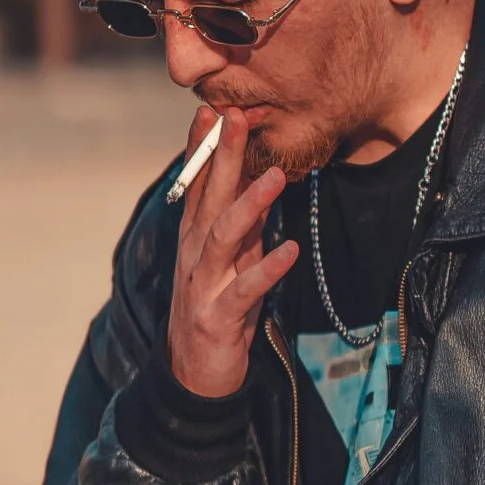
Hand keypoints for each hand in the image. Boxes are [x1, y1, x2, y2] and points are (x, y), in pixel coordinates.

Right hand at [166, 107, 297, 396]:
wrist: (195, 375)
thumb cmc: (218, 308)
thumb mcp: (231, 260)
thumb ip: (241, 224)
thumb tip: (258, 180)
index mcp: (194, 237)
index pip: (197, 183)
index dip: (203, 146)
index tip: (212, 108)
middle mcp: (194, 253)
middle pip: (209, 196)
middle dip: (222, 156)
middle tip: (237, 116)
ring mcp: (203, 283)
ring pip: (223, 236)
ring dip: (249, 204)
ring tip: (276, 176)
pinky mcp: (218, 316)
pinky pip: (244, 289)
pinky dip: (267, 269)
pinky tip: (290, 252)